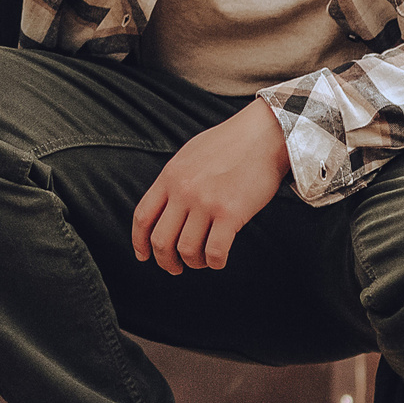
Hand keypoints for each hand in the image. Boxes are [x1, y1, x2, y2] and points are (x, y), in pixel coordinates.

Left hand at [131, 99, 290, 273]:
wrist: (264, 134)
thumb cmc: (230, 144)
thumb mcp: (190, 156)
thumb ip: (175, 180)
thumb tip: (166, 207)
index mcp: (170, 176)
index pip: (142, 217)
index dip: (139, 242)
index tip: (144, 255)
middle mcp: (184, 191)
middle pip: (161, 240)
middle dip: (165, 261)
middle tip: (174, 268)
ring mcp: (206, 203)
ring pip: (187, 250)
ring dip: (193, 263)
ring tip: (201, 261)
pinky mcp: (231, 213)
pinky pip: (214, 251)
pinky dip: (214, 262)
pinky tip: (219, 259)